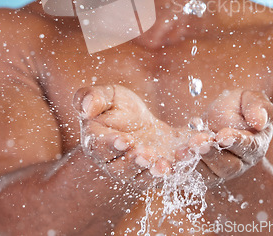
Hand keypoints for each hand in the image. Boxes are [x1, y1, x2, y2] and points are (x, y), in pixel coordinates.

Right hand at [73, 84, 193, 188]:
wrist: (137, 124)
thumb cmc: (116, 108)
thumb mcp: (106, 96)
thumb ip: (92, 98)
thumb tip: (86, 106)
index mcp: (98, 143)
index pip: (101, 147)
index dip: (112, 145)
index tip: (125, 139)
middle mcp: (115, 163)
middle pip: (123, 167)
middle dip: (135, 161)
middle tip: (145, 154)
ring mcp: (137, 171)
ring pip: (144, 176)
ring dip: (154, 170)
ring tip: (164, 164)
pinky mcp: (158, 170)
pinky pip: (167, 173)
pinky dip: (177, 166)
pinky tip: (186, 155)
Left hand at [176, 89, 272, 185]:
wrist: (220, 121)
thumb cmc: (239, 108)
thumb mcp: (250, 99)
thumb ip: (258, 106)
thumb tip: (259, 121)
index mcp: (253, 146)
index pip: (247, 147)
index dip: (236, 142)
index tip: (223, 135)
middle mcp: (237, 164)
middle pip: (226, 165)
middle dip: (210, 154)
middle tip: (197, 141)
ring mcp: (217, 172)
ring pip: (206, 174)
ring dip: (192, 164)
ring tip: (180, 151)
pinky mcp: (197, 175)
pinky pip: (186, 177)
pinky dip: (174, 172)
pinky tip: (163, 164)